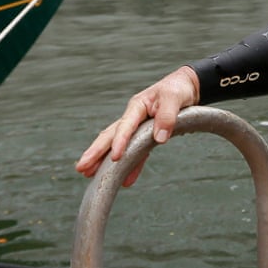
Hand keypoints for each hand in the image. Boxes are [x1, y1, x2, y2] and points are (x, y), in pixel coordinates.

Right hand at [75, 66, 199, 185]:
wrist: (186, 86)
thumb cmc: (177, 89)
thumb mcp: (174, 98)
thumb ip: (167, 116)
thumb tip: (159, 138)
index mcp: (137, 106)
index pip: (125, 126)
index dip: (119, 141)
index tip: (115, 157)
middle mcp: (133, 117)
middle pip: (111, 136)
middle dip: (96, 152)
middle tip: (81, 167)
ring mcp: (137, 127)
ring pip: (118, 145)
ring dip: (105, 161)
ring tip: (89, 175)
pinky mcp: (146, 136)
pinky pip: (136, 152)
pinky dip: (131, 166)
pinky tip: (126, 180)